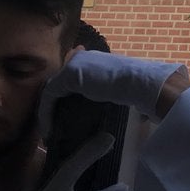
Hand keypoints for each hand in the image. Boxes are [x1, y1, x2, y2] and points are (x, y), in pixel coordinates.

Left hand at [39, 50, 187, 134]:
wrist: (143, 84)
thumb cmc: (142, 90)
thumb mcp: (128, 92)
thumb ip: (123, 97)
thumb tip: (140, 115)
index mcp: (98, 61)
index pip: (74, 79)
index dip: (67, 98)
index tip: (65, 118)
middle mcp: (84, 58)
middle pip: (60, 84)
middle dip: (54, 105)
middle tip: (54, 125)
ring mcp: (75, 65)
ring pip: (52, 91)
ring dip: (48, 112)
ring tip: (50, 132)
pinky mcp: (68, 76)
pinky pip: (49, 96)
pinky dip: (46, 114)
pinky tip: (48, 131)